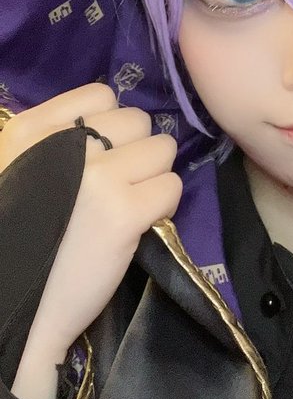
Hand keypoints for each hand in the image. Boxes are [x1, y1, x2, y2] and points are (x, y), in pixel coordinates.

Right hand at [2, 85, 181, 398]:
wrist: (11, 304)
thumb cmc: (15, 238)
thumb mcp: (17, 168)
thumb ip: (54, 141)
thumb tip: (110, 125)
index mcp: (31, 130)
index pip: (102, 94)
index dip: (112, 126)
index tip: (102, 156)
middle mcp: (65, 144)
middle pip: (138, 121)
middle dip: (137, 153)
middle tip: (119, 188)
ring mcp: (97, 176)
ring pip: (162, 151)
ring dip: (153, 179)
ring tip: (127, 208)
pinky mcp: (124, 213)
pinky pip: (171, 188)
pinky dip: (162, 208)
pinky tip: (136, 228)